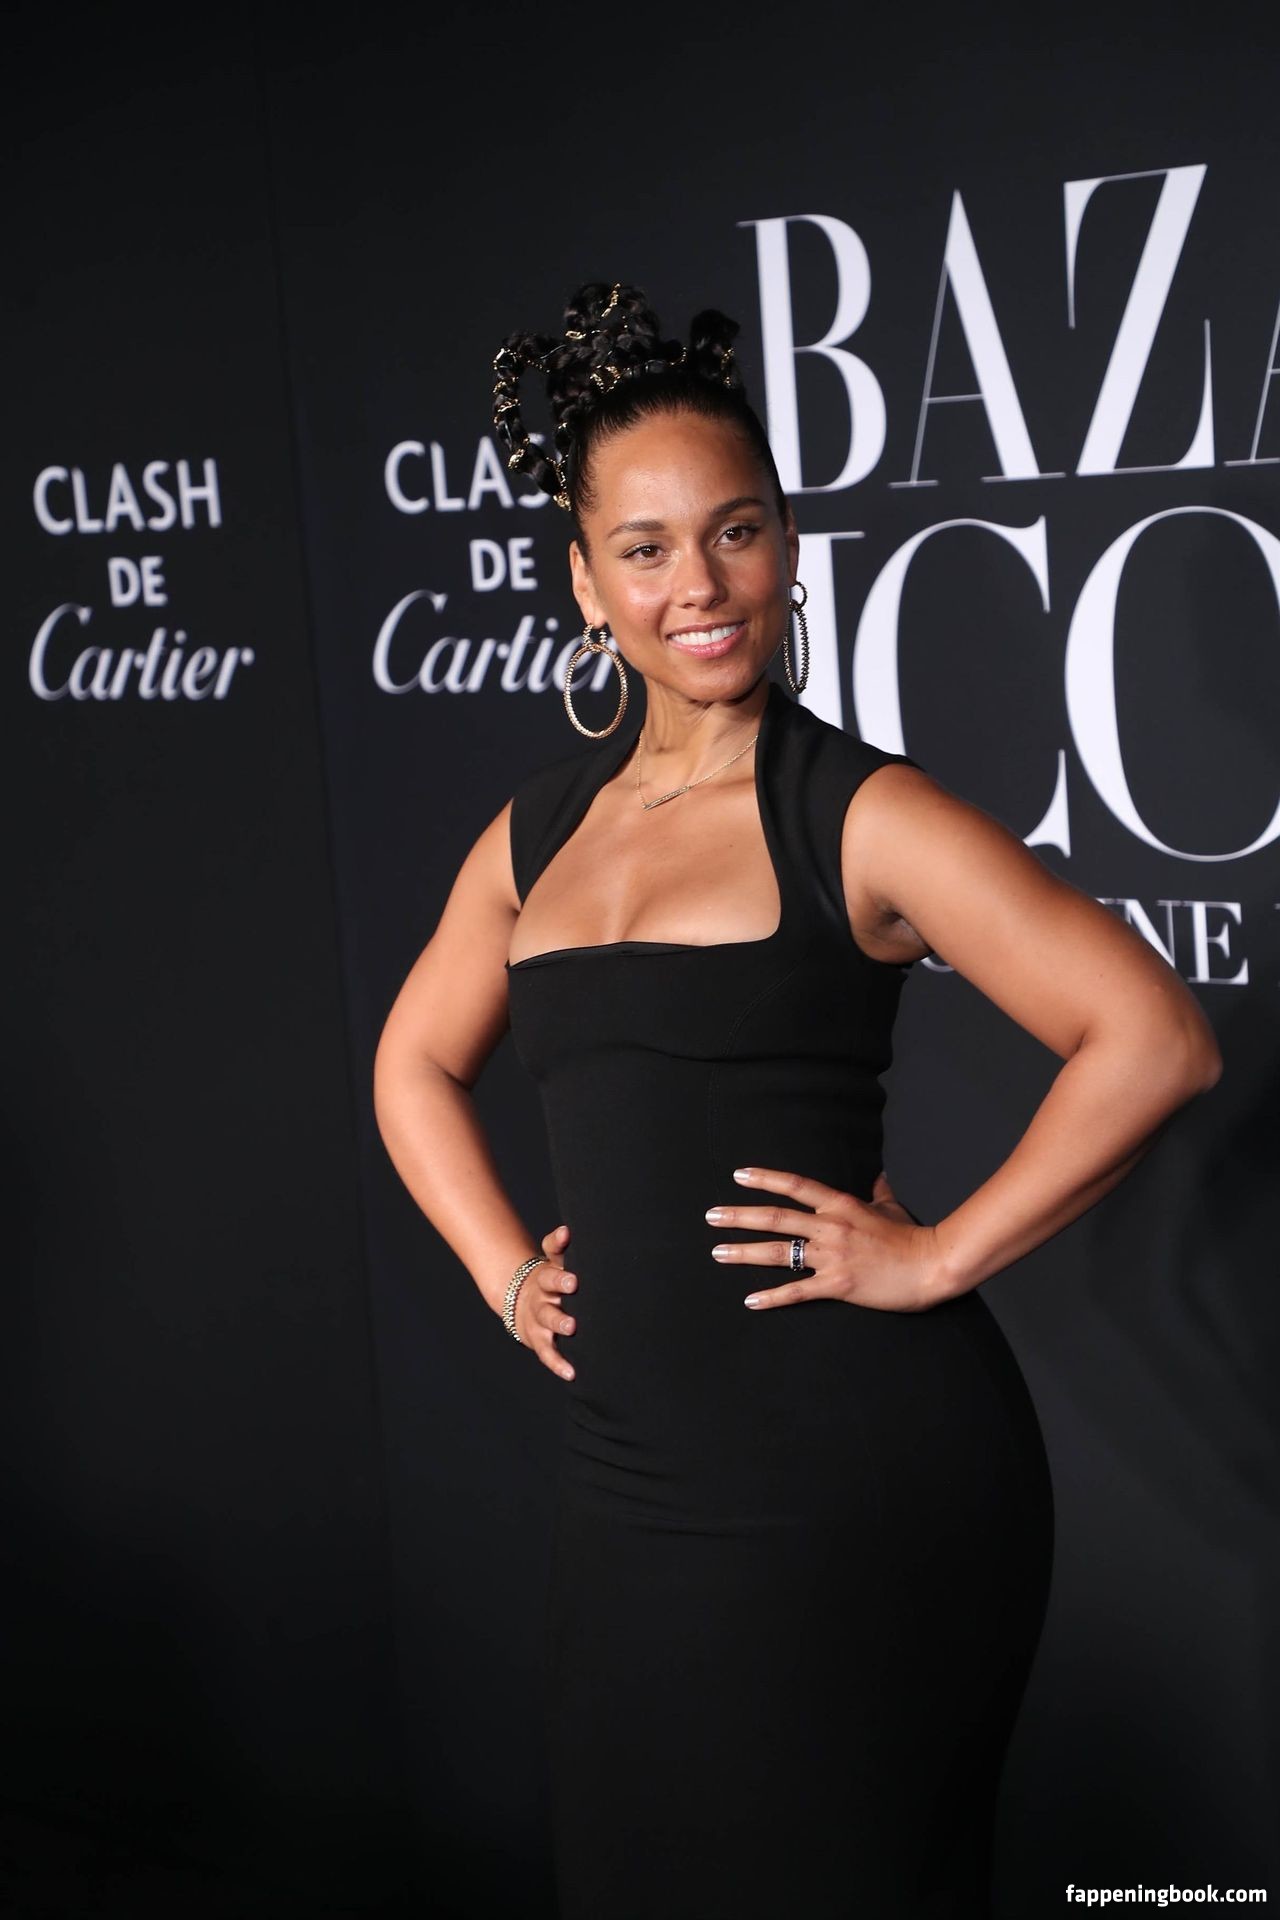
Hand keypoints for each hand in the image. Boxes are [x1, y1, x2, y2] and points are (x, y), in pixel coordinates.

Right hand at [514, 1222, 576, 1379]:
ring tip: (572, 1327)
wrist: (521, 1305)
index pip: (552, 1255)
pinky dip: (559, 1364)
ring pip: (546, 1319)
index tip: (568, 1237)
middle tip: (573, 1284)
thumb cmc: (552, 1283)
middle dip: (560, 1285)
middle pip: (547, 1286)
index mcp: (549, 1272)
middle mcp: (542, 1293)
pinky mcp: (538, 1340)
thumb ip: (561, 1248)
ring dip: (558, 1322)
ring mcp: (538, 1318)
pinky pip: (548, 1353)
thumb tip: (567, 1230)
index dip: (558, 1245)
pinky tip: (572, 1373)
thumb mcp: (556, 1264)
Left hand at [705, 1166, 946, 1312]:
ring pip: (778, 1253)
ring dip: (744, 1252)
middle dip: (739, 1216)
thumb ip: (878, 1190)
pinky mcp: (838, 1284)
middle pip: (775, 1218)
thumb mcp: (891, 1206)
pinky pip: (797, 1291)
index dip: (765, 1179)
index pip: (795, 1185)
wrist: (931, 1265)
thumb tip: (878, 1175)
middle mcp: (831, 1226)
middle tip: (711, 1216)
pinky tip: (750, 1300)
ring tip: (718, 1253)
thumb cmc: (912, 1236)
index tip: (738, 1175)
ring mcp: (833, 1255)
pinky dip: (772, 1297)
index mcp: (840, 1204)